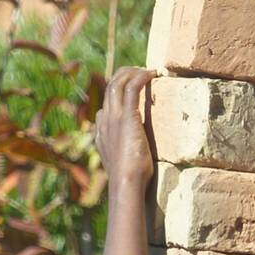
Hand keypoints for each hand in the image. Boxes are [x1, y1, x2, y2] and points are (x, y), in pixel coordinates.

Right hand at [95, 67, 155, 195]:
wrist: (126, 183)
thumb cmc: (131, 180)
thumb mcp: (126, 165)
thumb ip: (129, 156)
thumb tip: (138, 154)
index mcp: (102, 133)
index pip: (105, 106)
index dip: (118, 94)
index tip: (134, 90)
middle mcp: (104, 121)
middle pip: (109, 88)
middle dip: (124, 75)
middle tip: (142, 72)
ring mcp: (113, 118)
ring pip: (117, 83)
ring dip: (132, 72)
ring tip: (148, 70)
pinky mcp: (126, 117)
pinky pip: (131, 88)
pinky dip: (140, 77)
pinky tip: (152, 74)